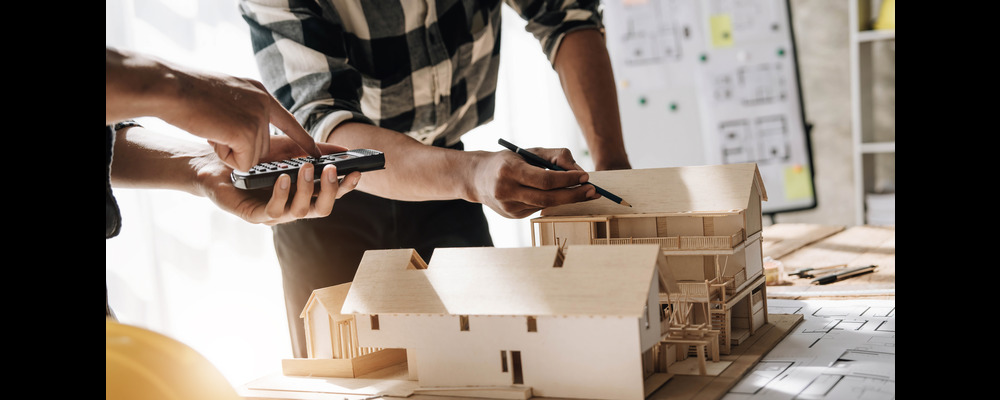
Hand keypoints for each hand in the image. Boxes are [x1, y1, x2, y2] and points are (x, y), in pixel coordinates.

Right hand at [106, 47, 320, 171]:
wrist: (171, 87)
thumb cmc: (189, 92)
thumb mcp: (227, 93)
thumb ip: (245, 108)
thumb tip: (252, 129)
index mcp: (260, 93)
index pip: (289, 122)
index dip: (304, 140)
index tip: (318, 153)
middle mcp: (265, 105)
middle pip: (263, 147)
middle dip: (239, 148)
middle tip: (217, 129)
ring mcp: (259, 119)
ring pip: (251, 157)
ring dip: (229, 151)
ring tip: (212, 130)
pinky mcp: (248, 134)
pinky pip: (242, 164)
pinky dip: (225, 157)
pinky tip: (213, 137)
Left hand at [196, 135, 359, 224]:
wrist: (215, 163)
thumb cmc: (253, 158)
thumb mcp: (289, 149)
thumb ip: (315, 150)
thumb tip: (345, 151)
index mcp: (304, 193)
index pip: (332, 194)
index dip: (346, 186)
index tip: (357, 171)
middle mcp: (293, 206)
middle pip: (322, 209)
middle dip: (331, 190)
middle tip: (332, 170)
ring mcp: (275, 214)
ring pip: (300, 212)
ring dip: (307, 189)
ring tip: (308, 167)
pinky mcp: (255, 216)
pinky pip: (273, 211)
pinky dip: (281, 194)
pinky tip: (283, 177)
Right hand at [471, 147, 598, 218]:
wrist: (478, 177)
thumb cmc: (509, 161)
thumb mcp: (530, 151)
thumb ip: (556, 157)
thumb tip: (579, 172)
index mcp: (509, 170)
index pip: (545, 180)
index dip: (567, 180)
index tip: (585, 177)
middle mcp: (506, 190)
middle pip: (547, 198)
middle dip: (573, 195)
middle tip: (592, 191)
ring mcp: (508, 206)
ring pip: (545, 206)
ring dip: (567, 200)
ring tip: (583, 193)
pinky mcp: (512, 216)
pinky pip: (538, 209)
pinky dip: (552, 202)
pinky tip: (557, 195)